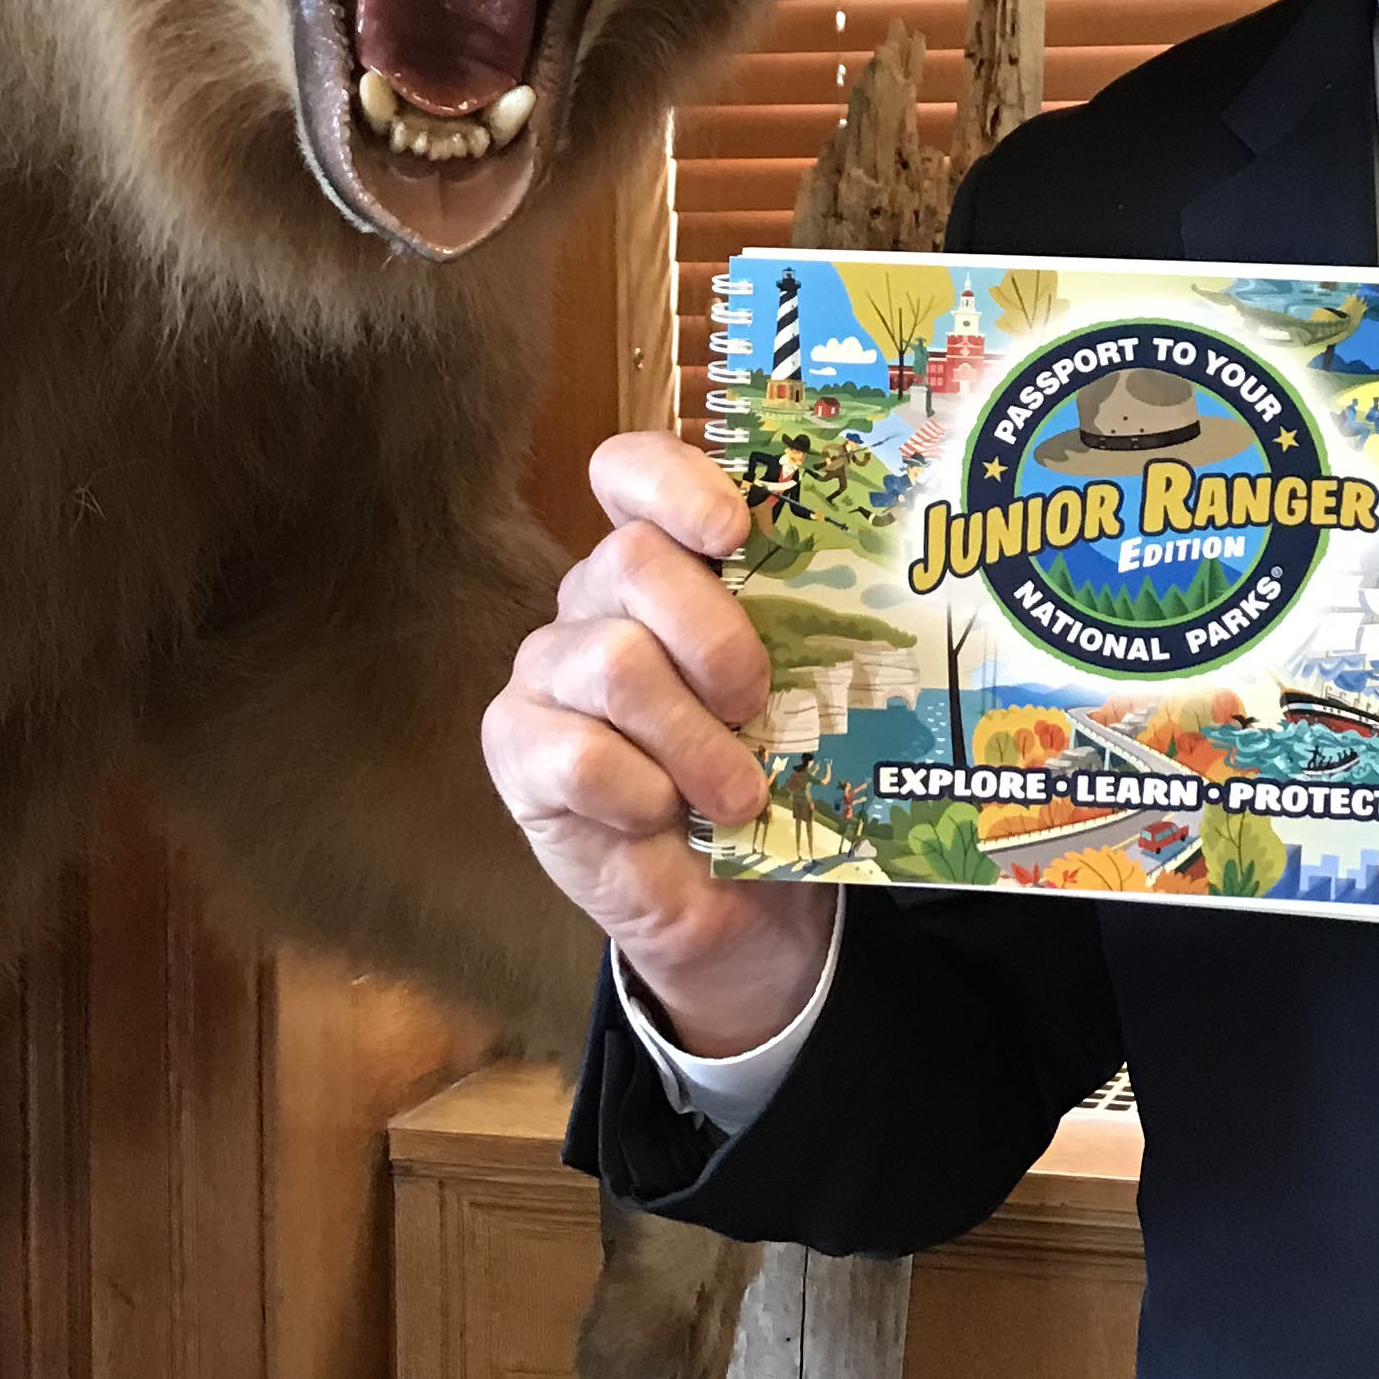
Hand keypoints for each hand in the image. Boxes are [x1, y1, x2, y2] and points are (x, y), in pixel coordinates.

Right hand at [482, 431, 834, 1056]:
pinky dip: (643, 794)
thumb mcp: (798, 693)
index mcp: (664, 564)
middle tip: (759, 707)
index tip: (737, 529)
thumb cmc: (771, 775)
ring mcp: (546, 672)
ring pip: (614, 662)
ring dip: (694, 740)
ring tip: (737, 794)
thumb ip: (797, 630)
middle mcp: (594, 601)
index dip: (675, 484)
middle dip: (716, 638)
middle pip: (633, 560)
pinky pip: (581, 754)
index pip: (631, 472)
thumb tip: (862, 591)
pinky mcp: (516, 749)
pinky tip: (664, 819)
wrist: (738, 905)